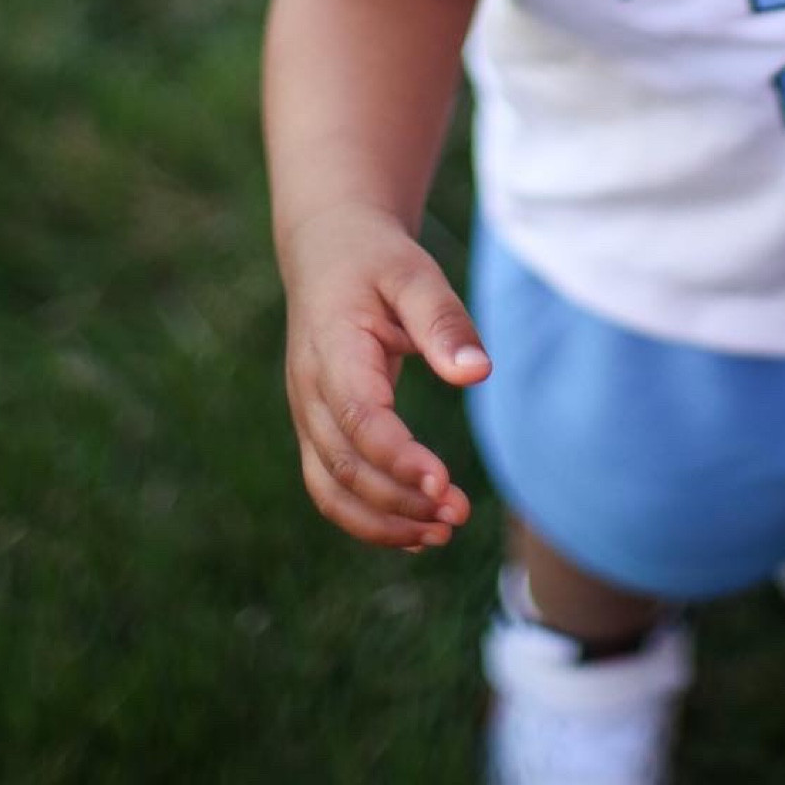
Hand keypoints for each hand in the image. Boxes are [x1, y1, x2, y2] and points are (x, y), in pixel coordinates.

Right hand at [279, 204, 491, 550]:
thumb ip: (443, 321)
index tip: (445, 484)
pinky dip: (367, 518)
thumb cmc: (376, 261)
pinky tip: (414, 534)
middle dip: (400, 501)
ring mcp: (306, 414)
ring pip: (331, 488)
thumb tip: (478, 373)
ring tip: (443, 533)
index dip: (398, 458)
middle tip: (459, 514)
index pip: (360, 419)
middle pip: (345, 466)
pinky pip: (331, 486)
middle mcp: (309, 390)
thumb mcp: (414, 274)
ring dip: (383, 521)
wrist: (327, 250)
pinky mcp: (316, 427)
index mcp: (332, 349)